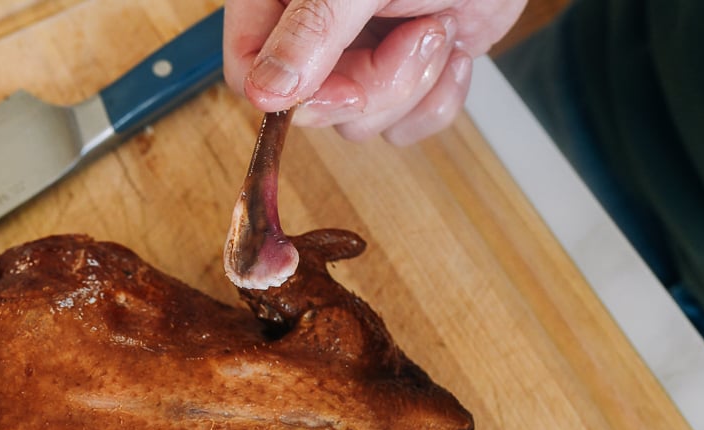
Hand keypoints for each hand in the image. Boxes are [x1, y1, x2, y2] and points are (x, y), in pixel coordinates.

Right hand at [223, 0, 527, 142]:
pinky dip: (437, 101)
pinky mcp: (402, 77)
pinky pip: (400, 128)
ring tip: (438, 26)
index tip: (342, 86)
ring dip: (412, 86)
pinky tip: (456, 51)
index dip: (293, 94)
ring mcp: (359, 55)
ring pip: (358, 122)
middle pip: (311, 106)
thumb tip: (264, 92)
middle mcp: (314, 30)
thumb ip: (311, 31)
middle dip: (374, 84)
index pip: (247, 68)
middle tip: (416, 33)